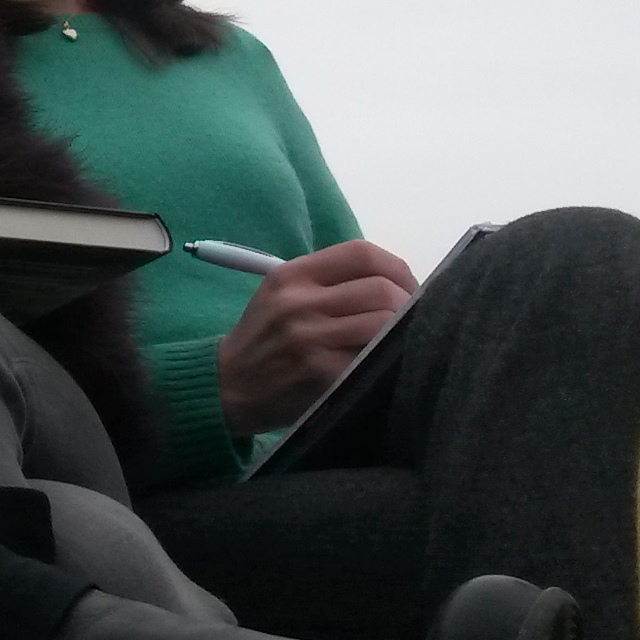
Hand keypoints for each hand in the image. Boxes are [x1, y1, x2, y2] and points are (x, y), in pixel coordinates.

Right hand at [216, 238, 418, 435]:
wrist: (229, 386)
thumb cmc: (264, 338)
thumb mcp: (280, 297)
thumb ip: (327, 282)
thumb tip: (393, 283)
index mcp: (290, 276)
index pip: (360, 253)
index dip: (395, 267)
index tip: (404, 286)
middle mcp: (299, 303)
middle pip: (380, 289)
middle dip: (407, 304)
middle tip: (410, 318)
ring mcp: (310, 339)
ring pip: (384, 322)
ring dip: (402, 332)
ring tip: (399, 339)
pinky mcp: (323, 373)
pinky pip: (374, 357)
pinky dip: (387, 357)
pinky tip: (383, 361)